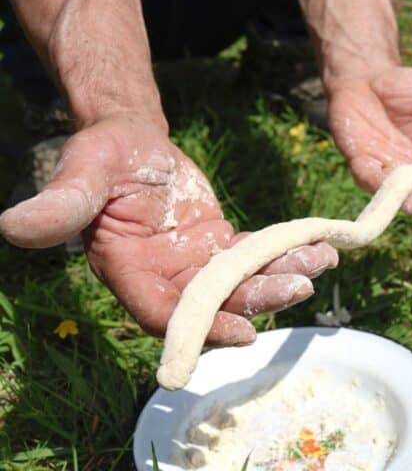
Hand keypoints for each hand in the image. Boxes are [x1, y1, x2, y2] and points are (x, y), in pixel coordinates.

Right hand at [0, 114, 337, 344]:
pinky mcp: (220, 248)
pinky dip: (284, 255)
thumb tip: (15, 227)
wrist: (135, 144)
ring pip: (241, 285)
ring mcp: (196, 267)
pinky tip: (319, 247)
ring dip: (281, 278)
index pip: (164, 313)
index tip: (244, 331)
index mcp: (128, 270)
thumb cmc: (104, 155)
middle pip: (215, 304)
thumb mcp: (85, 171)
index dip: (203, 327)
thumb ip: (63, 201)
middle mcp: (165, 278)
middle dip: (257, 300)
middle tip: (298, 288)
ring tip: (318, 264)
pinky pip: (255, 258)